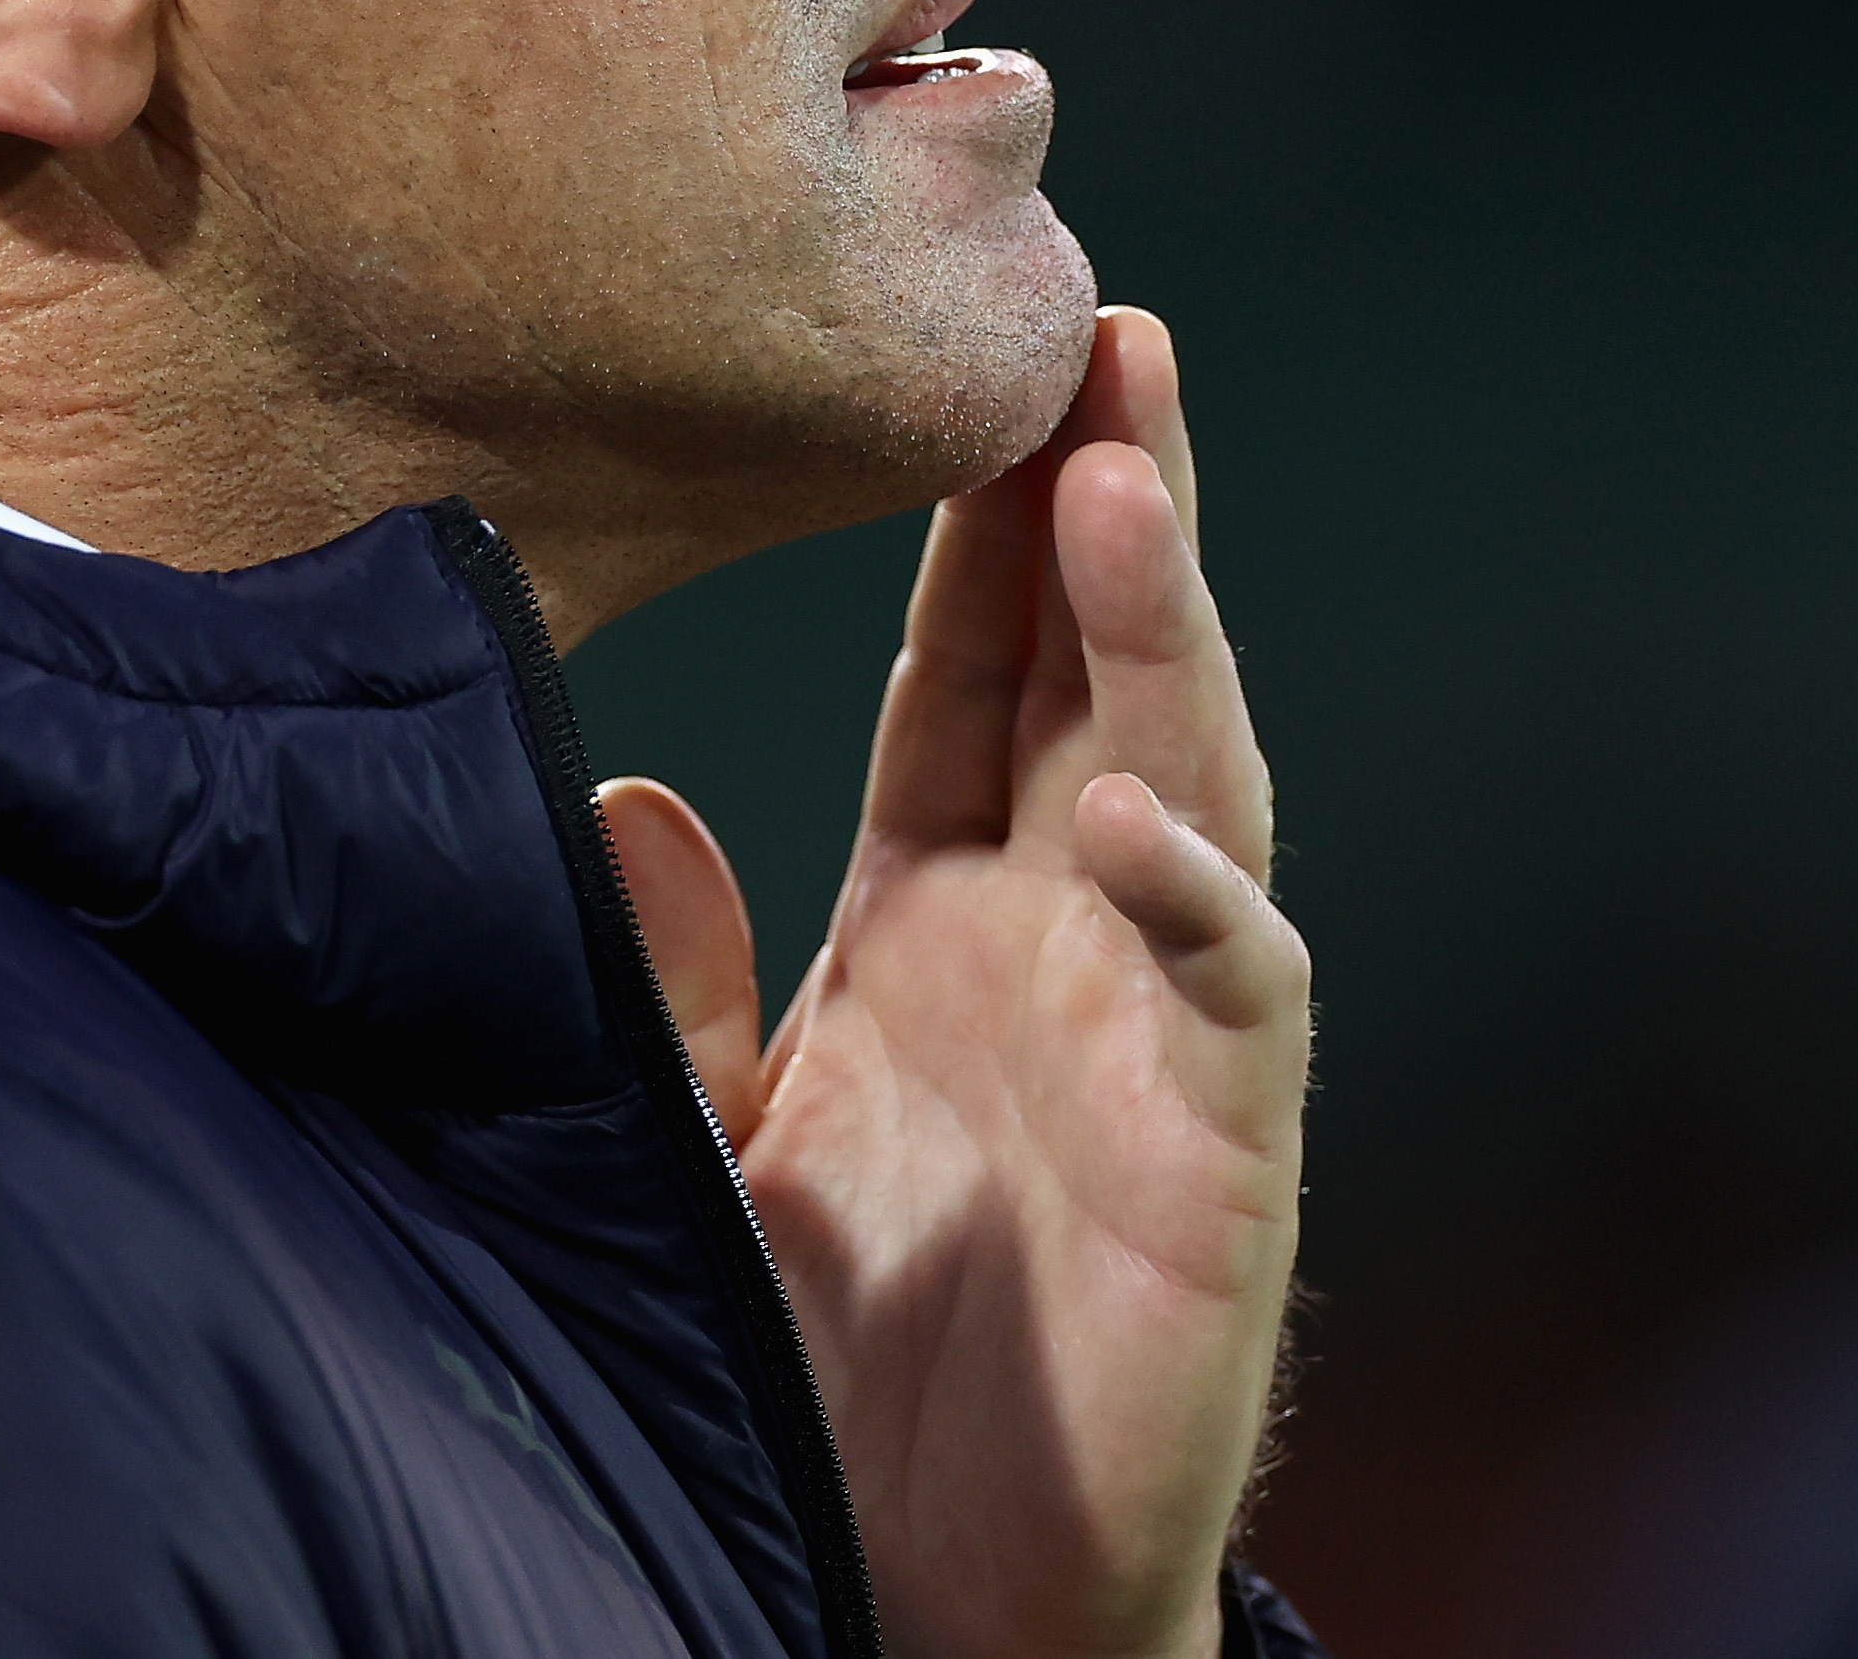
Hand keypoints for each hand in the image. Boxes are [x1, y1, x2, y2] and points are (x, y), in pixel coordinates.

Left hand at [601, 309, 1305, 1658]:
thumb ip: (678, 977)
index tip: (970, 363)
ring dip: (1161, 631)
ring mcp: (1155, 1029)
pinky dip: (1192, 899)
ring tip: (1123, 477)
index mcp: (940, 910)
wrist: (926, 1593)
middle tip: (1098, 324)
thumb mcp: (708, 1139)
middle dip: (1105, 500)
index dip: (978, 524)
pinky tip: (1133, 814)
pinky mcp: (1218, 1156)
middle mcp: (1063, 935)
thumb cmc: (830, 1364)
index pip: (967, 671)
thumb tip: (631, 799)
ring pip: (1183, 777)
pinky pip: (1226, 995)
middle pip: (1099, 671)